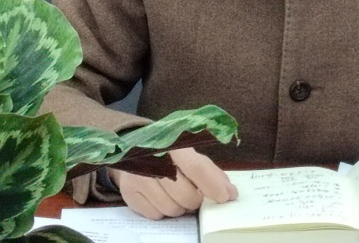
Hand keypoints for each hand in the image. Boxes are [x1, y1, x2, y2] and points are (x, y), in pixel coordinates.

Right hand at [114, 148, 237, 218]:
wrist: (134, 152)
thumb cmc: (170, 155)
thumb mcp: (191, 156)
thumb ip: (211, 173)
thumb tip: (230, 193)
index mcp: (173, 143)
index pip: (196, 167)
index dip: (211, 185)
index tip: (224, 197)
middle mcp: (153, 158)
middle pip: (185, 194)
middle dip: (194, 200)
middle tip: (193, 194)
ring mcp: (138, 176)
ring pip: (171, 208)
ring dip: (179, 207)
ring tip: (176, 194)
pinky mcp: (128, 192)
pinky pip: (155, 215)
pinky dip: (162, 211)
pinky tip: (160, 197)